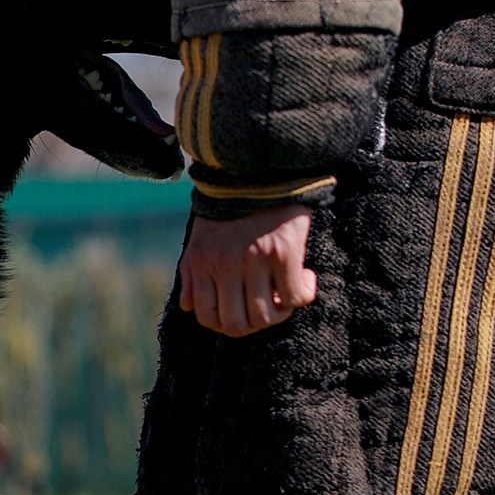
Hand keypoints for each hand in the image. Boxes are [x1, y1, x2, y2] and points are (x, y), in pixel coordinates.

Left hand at [179, 204, 316, 336]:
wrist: (259, 169)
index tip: (245, 309)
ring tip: (287, 292)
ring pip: (266, 316)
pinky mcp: (282, 252)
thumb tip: (188, 307)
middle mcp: (224, 265)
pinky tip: (306, 277)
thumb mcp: (200, 239)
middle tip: (269, 305)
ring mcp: (253, 260)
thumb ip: (192, 274)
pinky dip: (304, 295)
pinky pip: (295, 296)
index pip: (208, 317)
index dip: (228, 324)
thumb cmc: (230, 207)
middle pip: (237, 325)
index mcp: (202, 263)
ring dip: (281, 312)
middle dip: (256, 323)